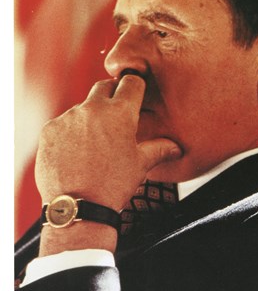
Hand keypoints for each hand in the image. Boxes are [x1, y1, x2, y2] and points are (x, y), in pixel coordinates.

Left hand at [35, 74, 181, 212]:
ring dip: (90, 117)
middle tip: (116, 114)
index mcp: (120, 113)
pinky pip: (63, 123)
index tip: (135, 94)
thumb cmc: (113, 185)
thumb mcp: (140, 165)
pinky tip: (76, 153)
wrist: (79, 207)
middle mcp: (92, 109)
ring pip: (82, 108)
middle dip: (112, 95)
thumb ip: (159, 149)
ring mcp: (68, 118)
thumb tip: (176, 147)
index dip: (135, 86)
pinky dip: (70, 132)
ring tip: (94, 143)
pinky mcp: (49, 130)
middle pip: (104, 87)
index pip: (131, 82)